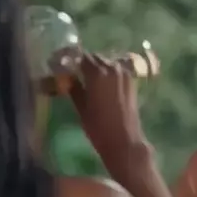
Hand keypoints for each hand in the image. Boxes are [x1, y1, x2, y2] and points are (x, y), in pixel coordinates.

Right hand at [68, 52, 149, 170]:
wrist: (124, 140)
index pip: (81, 57)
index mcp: (97, 73)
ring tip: (88, 79)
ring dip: (97, 67)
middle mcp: (112, 68)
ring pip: (107, 63)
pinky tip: (102, 84)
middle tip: (75, 72)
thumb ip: (74, 88)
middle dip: (85, 63)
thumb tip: (67, 77)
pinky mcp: (131, 82)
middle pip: (95, 58)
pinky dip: (108, 73)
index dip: (71, 60)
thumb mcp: (81, 107)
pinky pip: (117, 70)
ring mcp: (124, 74)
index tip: (64, 65)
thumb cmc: (98, 127)